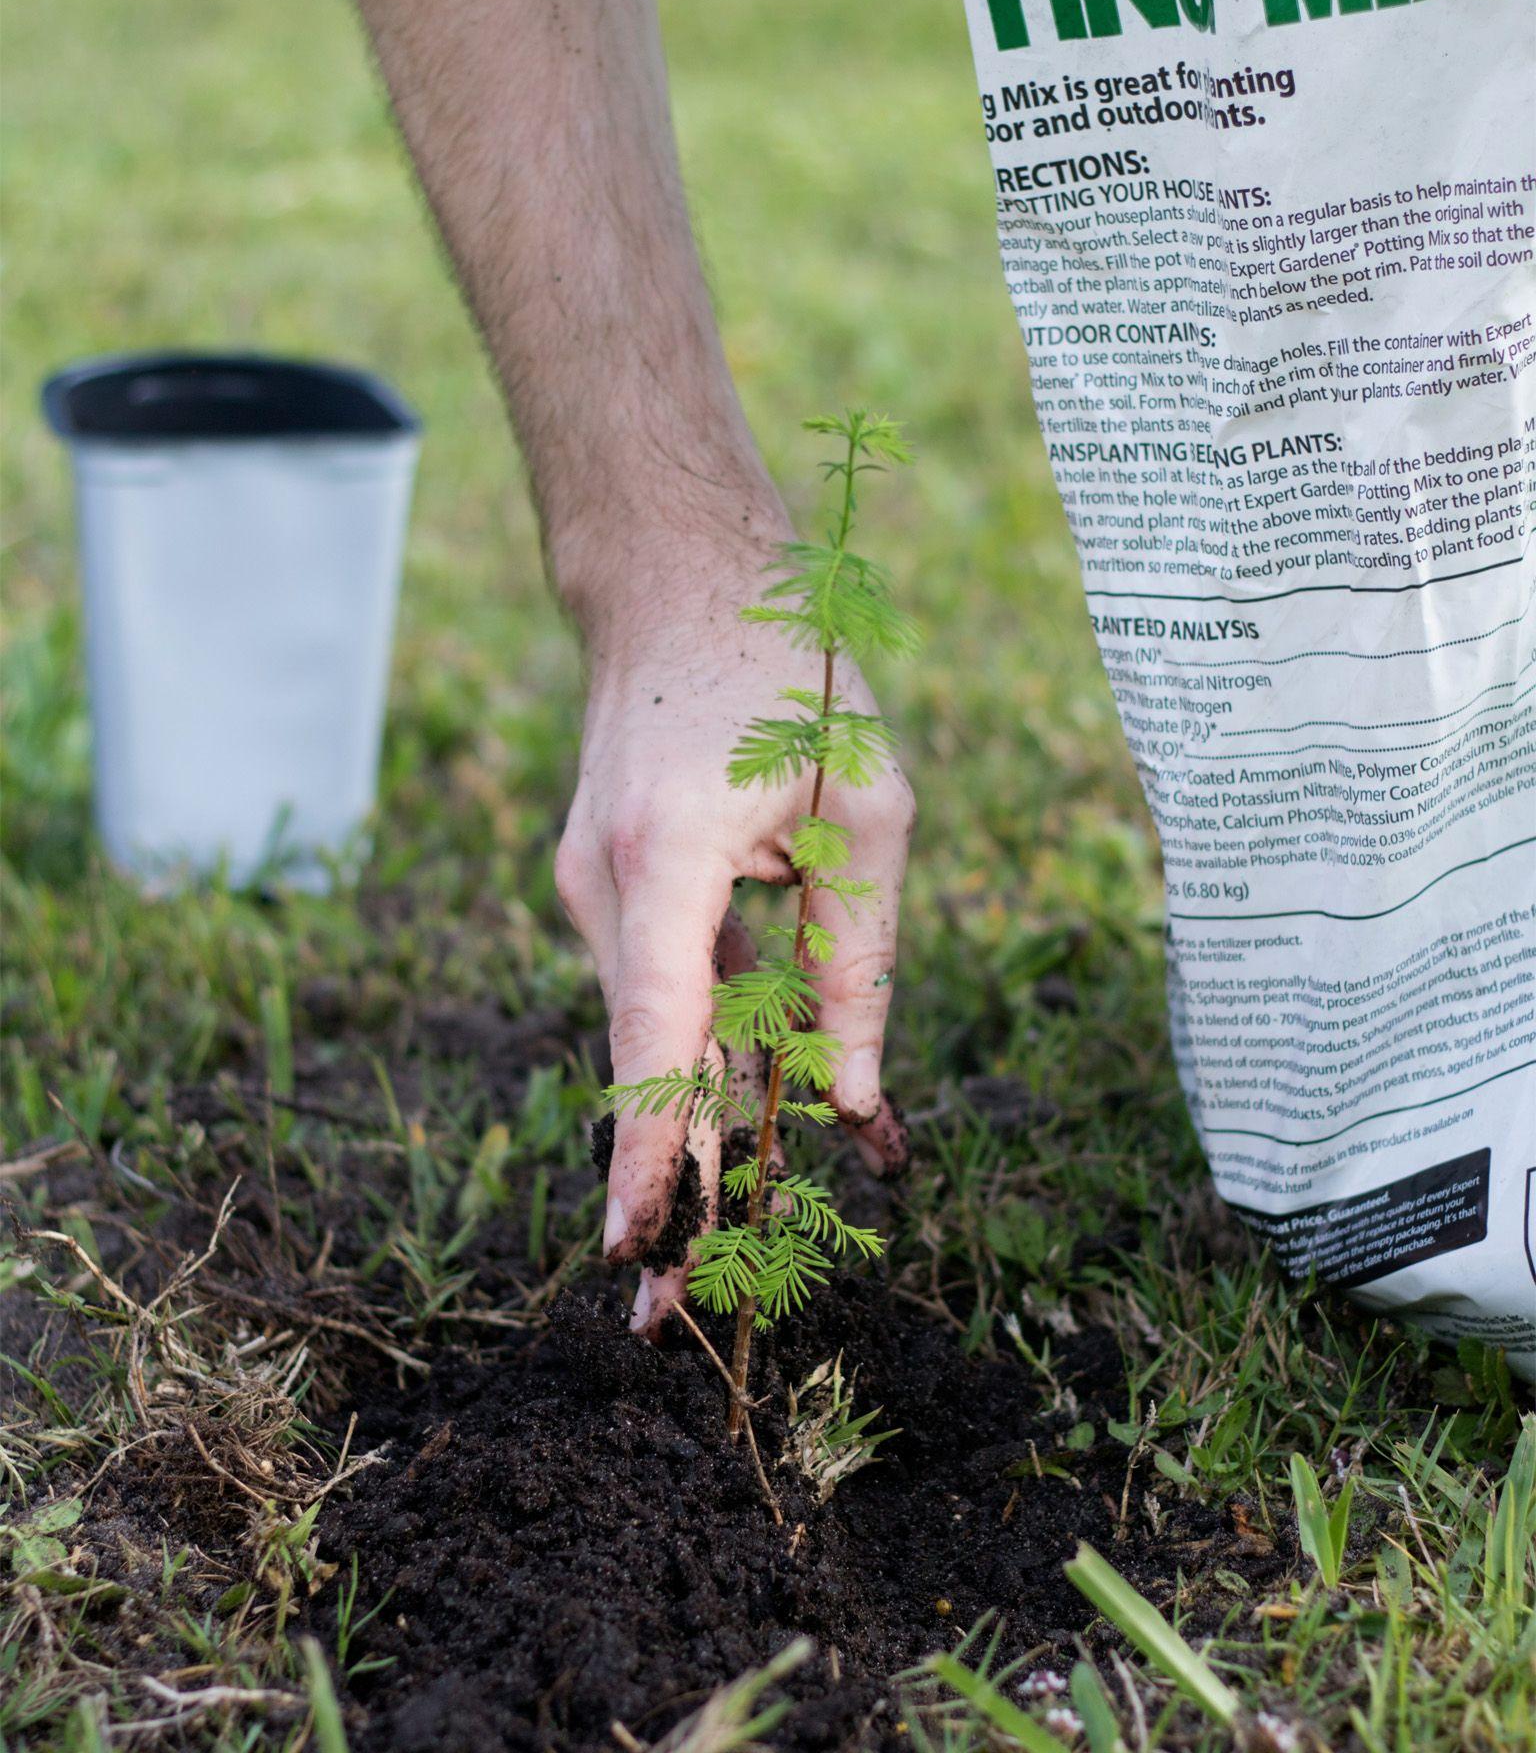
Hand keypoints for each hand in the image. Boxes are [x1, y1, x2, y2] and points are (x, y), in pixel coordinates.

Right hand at [554, 556, 913, 1336]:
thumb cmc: (789, 677)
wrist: (679, 585)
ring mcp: (592, 891)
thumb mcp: (868, 809)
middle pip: (644, 1062)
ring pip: (658, 1032)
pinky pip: (663, 989)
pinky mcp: (607, 892)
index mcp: (668, 861)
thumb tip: (849, 1101)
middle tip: (667, 1316)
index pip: (653, 1033)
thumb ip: (858, 961)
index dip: (646, 1150)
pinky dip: (706, 1051)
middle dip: (662, 1185)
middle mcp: (605, 889)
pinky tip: (757, 1110)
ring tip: (737, 1236)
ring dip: (703, 1121)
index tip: (634, 1250)